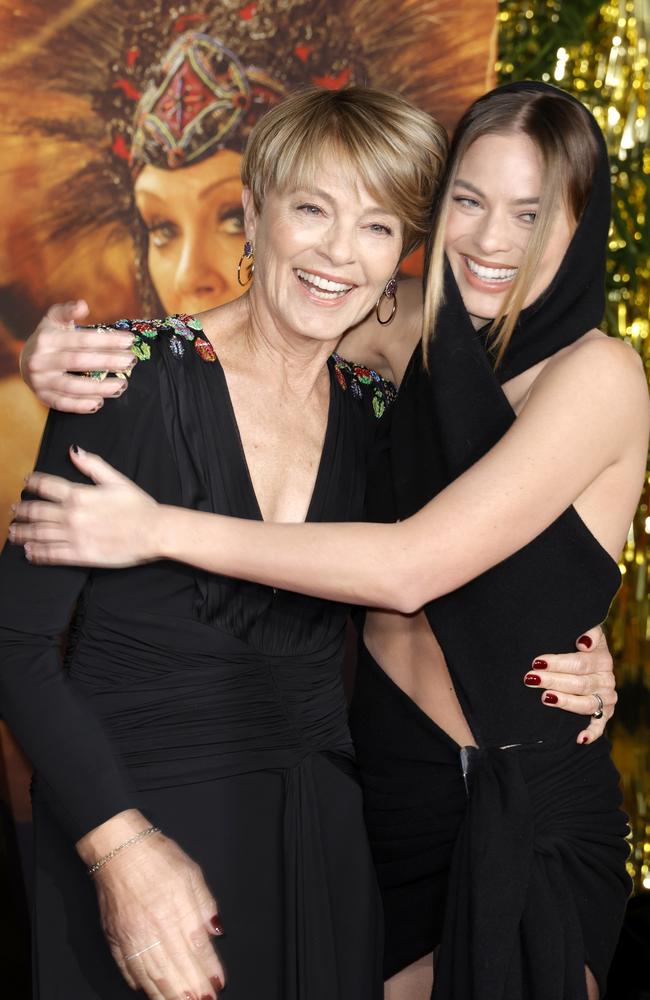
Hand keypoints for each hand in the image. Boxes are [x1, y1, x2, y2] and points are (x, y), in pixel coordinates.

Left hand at [9, 448, 160, 566]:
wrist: (153, 532)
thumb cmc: (139, 506)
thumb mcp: (116, 480)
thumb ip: (92, 465)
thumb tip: (73, 450)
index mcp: (79, 494)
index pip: (45, 485)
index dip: (31, 482)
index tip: (26, 482)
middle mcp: (72, 515)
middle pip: (35, 511)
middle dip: (21, 510)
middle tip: (13, 510)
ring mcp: (74, 536)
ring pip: (38, 533)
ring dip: (22, 533)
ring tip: (13, 532)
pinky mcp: (80, 555)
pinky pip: (51, 554)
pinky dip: (36, 553)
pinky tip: (29, 552)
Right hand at [20, 301, 135, 412]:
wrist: (25, 361)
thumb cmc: (49, 338)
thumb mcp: (54, 320)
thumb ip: (68, 311)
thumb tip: (83, 305)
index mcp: (46, 339)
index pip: (81, 340)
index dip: (106, 340)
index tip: (129, 341)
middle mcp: (40, 360)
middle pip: (79, 362)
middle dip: (108, 361)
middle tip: (131, 361)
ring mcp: (40, 380)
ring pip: (72, 386)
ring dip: (99, 388)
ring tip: (121, 385)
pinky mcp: (42, 397)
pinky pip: (63, 403)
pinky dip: (81, 405)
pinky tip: (99, 403)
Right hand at [79, 814, 224, 998]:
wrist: (118, 849)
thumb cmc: (156, 857)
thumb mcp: (191, 872)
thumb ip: (205, 904)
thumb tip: (217, 931)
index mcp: (175, 909)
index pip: (197, 949)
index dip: (208, 971)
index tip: (217, 985)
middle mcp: (153, 927)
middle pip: (175, 969)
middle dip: (191, 990)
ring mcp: (132, 936)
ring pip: (152, 976)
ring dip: (168, 995)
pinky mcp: (115, 939)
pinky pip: (129, 970)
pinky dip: (142, 985)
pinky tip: (152, 992)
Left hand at [523, 624, 616, 743]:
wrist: (587, 660)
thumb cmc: (576, 644)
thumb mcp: (583, 631)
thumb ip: (587, 631)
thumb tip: (584, 642)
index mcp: (602, 659)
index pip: (580, 663)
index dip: (558, 663)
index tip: (537, 662)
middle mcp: (606, 680)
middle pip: (580, 684)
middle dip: (553, 681)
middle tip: (531, 678)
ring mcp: (606, 699)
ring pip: (587, 704)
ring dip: (566, 702)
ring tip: (544, 697)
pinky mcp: (604, 715)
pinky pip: (599, 726)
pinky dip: (591, 733)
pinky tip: (579, 738)